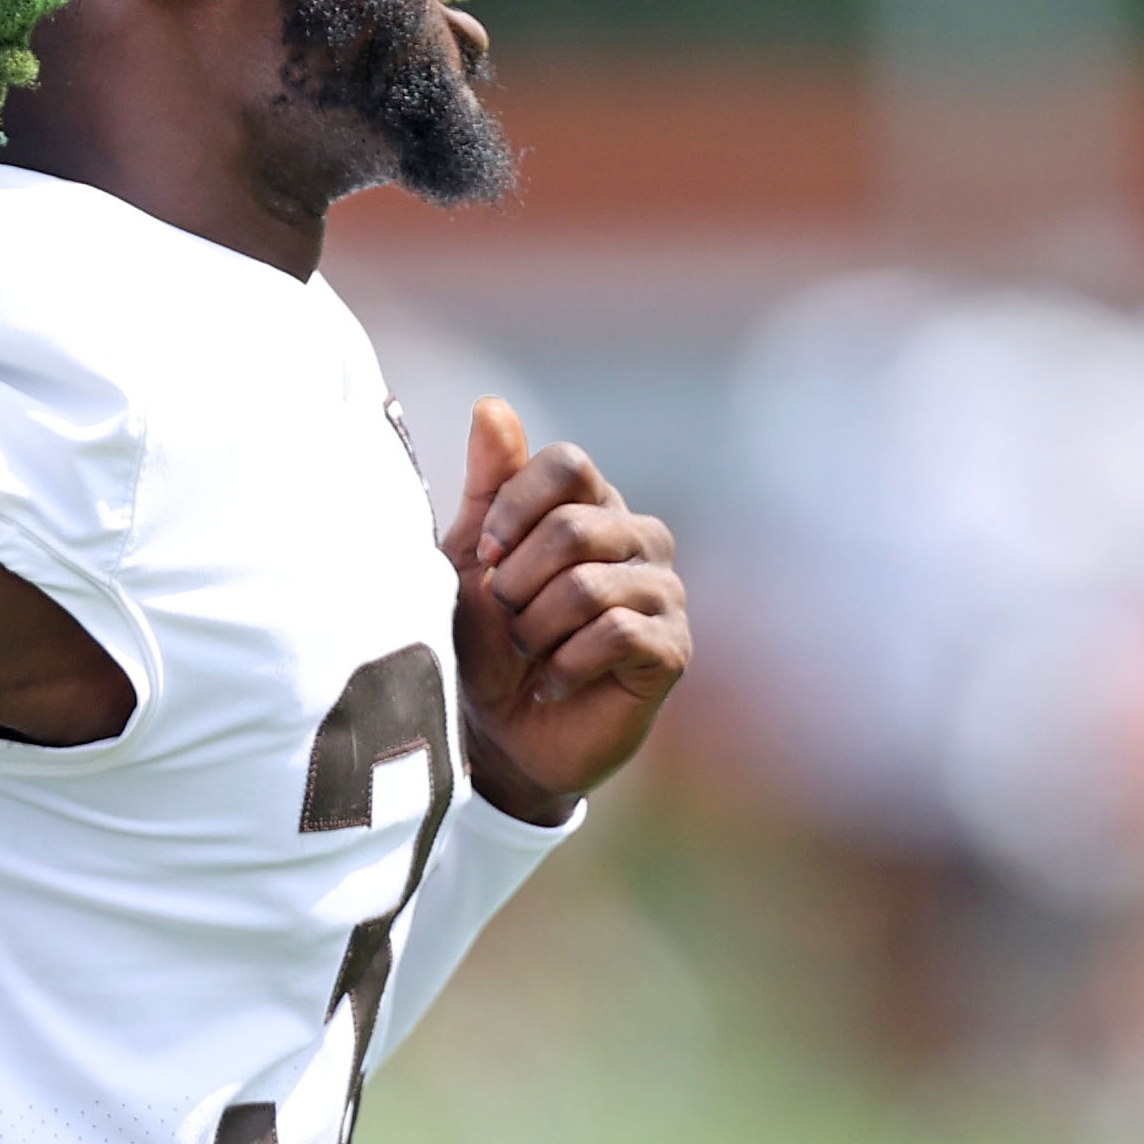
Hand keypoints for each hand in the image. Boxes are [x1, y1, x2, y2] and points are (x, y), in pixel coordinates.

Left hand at [444, 397, 689, 823]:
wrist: (501, 738)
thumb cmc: (486, 642)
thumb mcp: (471, 558)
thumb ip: (488, 485)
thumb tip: (491, 405)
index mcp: (595, 507)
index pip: (567, 464)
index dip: (515, 507)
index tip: (486, 555)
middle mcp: (640, 540)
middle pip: (575, 527)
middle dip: (518, 584)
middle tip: (509, 620)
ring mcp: (664, 594)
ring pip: (589, 586)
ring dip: (537, 629)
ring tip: (531, 654)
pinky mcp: (672, 651)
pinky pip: (616, 633)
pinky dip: (566, 664)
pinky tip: (555, 683)